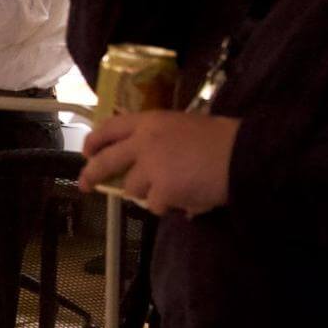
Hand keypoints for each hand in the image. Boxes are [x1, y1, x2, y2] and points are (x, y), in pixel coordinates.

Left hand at [77, 110, 238, 216]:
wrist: (241, 154)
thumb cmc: (220, 139)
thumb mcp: (184, 127)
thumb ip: (161, 142)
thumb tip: (150, 166)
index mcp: (149, 121)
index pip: (110, 127)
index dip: (95, 140)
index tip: (87, 152)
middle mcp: (143, 141)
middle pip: (105, 160)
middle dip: (91, 174)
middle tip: (86, 184)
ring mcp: (150, 166)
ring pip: (132, 189)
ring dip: (149, 193)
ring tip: (175, 188)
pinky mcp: (160, 190)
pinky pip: (155, 205)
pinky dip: (169, 206)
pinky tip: (187, 198)